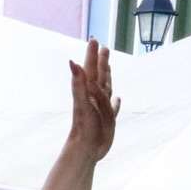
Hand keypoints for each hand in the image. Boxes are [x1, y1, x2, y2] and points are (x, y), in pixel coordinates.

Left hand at [67, 39, 119, 163]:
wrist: (84, 149)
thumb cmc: (83, 126)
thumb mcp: (82, 102)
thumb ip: (78, 82)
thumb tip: (73, 63)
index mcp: (88, 92)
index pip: (90, 69)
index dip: (92, 55)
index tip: (93, 40)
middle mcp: (94, 98)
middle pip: (99, 75)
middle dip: (100, 61)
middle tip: (102, 47)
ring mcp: (101, 109)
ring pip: (105, 89)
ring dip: (107, 77)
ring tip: (108, 67)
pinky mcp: (106, 121)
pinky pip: (113, 108)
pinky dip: (115, 102)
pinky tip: (117, 99)